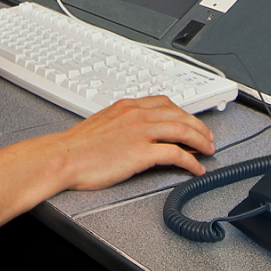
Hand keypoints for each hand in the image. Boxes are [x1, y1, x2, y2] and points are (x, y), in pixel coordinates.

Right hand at [39, 97, 216, 190]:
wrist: (63, 157)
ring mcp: (140, 132)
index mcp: (127, 106)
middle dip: (198, 126)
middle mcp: (137, 115)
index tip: (190, 121)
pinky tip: (196, 168)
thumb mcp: (102, 123)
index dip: (183, 112)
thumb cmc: (76, 146)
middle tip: (207, 137)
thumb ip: (121, 122)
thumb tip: (132, 132)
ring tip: (208, 150)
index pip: (164, 103)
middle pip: (179, 115)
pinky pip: (176, 154)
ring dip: (200, 141)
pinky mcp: (141, 153)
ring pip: (182, 130)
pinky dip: (191, 161)